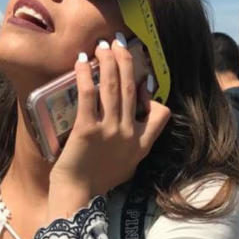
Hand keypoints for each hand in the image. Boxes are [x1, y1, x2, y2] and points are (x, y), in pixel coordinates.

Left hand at [48, 37, 169, 217]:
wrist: (78, 196)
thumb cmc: (98, 183)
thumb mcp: (127, 168)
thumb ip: (134, 146)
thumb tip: (133, 127)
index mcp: (141, 144)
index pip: (160, 114)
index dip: (151, 95)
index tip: (141, 82)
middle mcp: (128, 134)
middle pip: (131, 89)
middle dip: (126, 61)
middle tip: (119, 42)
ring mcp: (109, 131)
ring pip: (113, 87)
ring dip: (108, 61)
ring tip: (103, 45)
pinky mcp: (87, 129)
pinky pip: (89, 95)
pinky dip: (86, 75)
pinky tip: (82, 61)